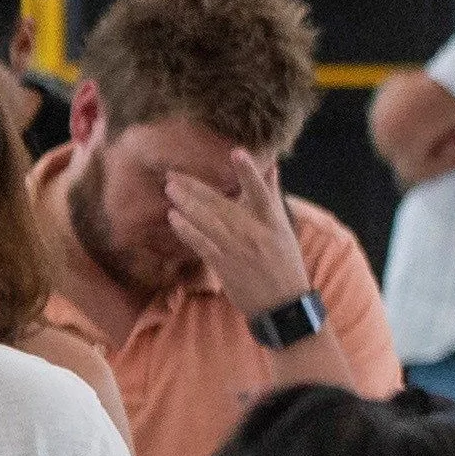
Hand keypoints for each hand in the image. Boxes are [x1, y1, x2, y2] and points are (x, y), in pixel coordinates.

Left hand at [157, 164, 311, 312]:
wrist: (282, 303)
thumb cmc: (284, 260)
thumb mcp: (283, 227)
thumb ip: (272, 195)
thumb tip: (271, 165)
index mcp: (272, 221)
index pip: (261, 191)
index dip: (249, 172)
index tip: (237, 152)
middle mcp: (254, 232)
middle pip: (222, 204)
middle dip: (196, 186)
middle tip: (174, 172)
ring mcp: (237, 249)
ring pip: (208, 221)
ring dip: (186, 204)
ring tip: (170, 189)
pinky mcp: (224, 265)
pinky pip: (201, 244)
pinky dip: (186, 230)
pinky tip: (172, 217)